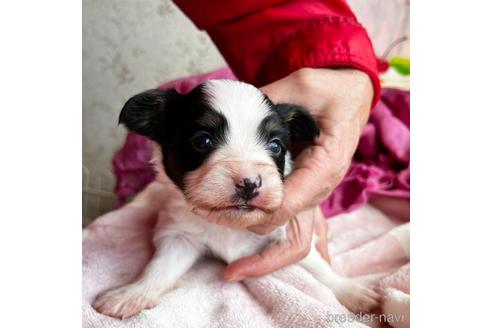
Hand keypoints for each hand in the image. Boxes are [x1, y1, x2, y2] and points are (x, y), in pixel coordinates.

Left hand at [224, 68, 372, 280]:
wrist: (349, 96)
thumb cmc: (330, 91)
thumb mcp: (301, 86)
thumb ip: (269, 100)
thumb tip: (234, 117)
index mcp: (327, 163)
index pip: (291, 202)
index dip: (258, 214)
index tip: (226, 217)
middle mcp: (323, 185)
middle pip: (296, 234)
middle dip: (262, 252)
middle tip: (231, 268)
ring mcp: (317, 193)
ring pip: (300, 240)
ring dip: (267, 256)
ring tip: (235, 271)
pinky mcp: (308, 193)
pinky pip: (300, 231)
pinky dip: (279, 250)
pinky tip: (257, 266)